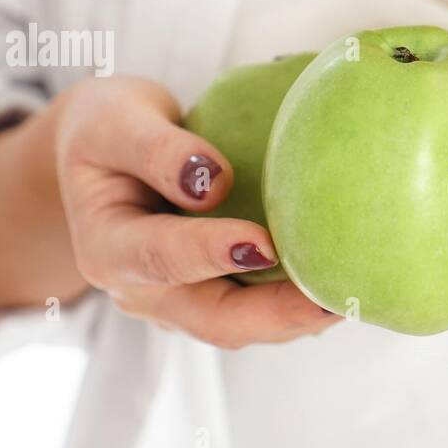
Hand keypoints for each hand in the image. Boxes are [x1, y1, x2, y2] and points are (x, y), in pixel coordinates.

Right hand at [52, 76, 338, 348]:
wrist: (97, 157)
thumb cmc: (104, 131)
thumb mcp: (113, 120)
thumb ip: (156, 149)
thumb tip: (214, 180)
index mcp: (108, 248)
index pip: (163, 257)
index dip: (212, 253)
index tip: (264, 244)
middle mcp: (143, 291)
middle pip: (216, 321)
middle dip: (279, 315)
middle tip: (336, 298)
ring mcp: (178, 303)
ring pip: (244, 327)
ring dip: (297, 318)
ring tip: (351, 294)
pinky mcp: (210, 297)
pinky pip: (256, 312)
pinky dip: (296, 304)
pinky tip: (340, 284)